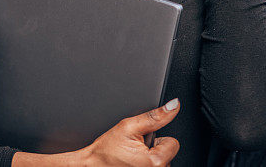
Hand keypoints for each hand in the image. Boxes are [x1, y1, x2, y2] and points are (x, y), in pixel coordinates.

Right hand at [11, 99, 180, 166]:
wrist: (93, 164)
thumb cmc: (106, 150)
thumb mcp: (129, 126)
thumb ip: (154, 116)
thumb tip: (173, 105)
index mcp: (156, 161)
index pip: (172, 142)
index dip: (156, 137)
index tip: (142, 141)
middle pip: (168, 152)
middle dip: (153, 147)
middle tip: (135, 148)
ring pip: (163, 160)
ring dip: (150, 156)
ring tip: (133, 155)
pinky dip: (147, 164)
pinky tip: (134, 162)